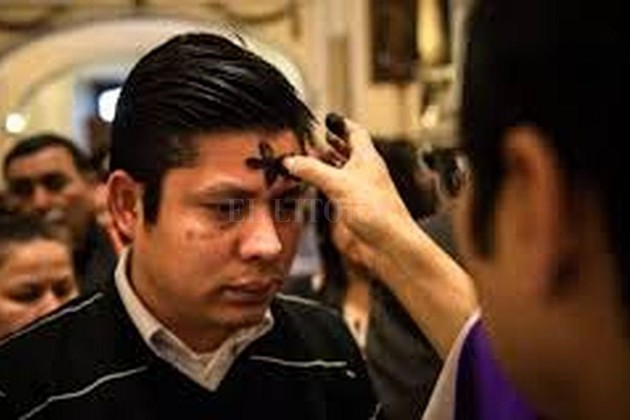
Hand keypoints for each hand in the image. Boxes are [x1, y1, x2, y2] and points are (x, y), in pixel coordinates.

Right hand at [284, 115, 416, 267]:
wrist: (387, 244)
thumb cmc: (377, 211)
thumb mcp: (339, 183)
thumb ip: (312, 170)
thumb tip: (291, 161)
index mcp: (367, 158)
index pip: (355, 133)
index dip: (342, 125)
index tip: (329, 119)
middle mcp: (362, 173)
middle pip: (345, 152)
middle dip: (329, 144)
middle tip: (311, 138)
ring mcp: (355, 191)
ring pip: (337, 172)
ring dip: (322, 165)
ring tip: (305, 157)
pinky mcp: (347, 209)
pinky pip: (331, 191)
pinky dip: (319, 185)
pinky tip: (308, 184)